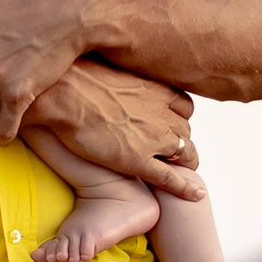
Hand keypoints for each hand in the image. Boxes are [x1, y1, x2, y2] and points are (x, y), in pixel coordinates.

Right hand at [26, 59, 204, 199]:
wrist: (65, 92)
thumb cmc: (76, 75)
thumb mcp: (109, 66)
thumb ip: (119, 76)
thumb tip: (105, 74)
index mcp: (157, 89)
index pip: (183, 106)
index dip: (177, 117)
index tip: (168, 122)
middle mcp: (162, 113)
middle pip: (185, 130)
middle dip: (180, 140)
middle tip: (169, 148)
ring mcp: (154, 138)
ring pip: (184, 153)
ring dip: (186, 161)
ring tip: (184, 170)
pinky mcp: (138, 160)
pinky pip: (170, 177)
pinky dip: (185, 187)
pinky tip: (196, 195)